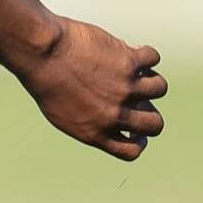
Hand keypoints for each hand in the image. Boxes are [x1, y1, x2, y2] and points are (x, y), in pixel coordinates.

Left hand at [18, 20, 168, 161]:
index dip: (139, 140)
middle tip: (138, 99)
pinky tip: (128, 51)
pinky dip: (144, 54)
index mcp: (96, 133)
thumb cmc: (47, 83)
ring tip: (133, 71)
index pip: (132, 151)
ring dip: (149, 79)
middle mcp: (114, 115)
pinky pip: (153, 58)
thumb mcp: (63, 114)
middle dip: (150, 112)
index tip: (136, 129)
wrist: (42, 55)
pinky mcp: (129, 63)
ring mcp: (125, 89)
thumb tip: (116, 119)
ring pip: (160, 88)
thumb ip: (91, 121)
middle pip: (155, 124)